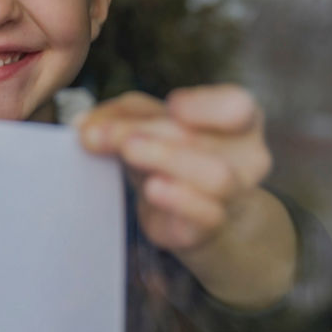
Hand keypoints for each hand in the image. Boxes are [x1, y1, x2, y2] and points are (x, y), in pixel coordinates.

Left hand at [79, 85, 294, 307]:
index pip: (237, 106)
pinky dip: (180, 198)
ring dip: (164, 158)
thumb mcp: (144, 124)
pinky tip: (154, 188)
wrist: (187, 213)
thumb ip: (118, 115)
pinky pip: (208, 213)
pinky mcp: (212, 226)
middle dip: (144, 130)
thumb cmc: (169, 155)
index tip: (171, 105)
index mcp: (237, 120)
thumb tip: (85, 126)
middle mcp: (246, 156)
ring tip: (128, 152)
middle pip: (198, 137)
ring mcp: (235, 194)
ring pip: (215, 175)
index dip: (204, 105)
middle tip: (99, 134)